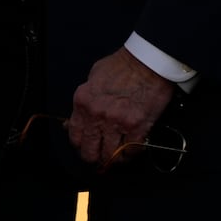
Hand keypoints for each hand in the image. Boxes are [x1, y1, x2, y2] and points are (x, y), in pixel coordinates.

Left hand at [67, 47, 175, 164]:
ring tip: (116, 156)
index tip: (86, 147)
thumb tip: (75, 120)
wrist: (146, 61)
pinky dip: (131, 154)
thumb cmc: (121, 66)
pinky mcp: (138, 126)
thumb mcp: (92, 79)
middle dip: (94, 157)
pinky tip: (130, 149)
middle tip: (100, 156)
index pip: (75, 136)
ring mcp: (117, 122)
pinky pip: (131, 151)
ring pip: (110, 155)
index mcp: (83, 102)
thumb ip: (84, 102)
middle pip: (90, 151)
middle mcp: (97, 114)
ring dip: (113, 158)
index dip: (80, 146)